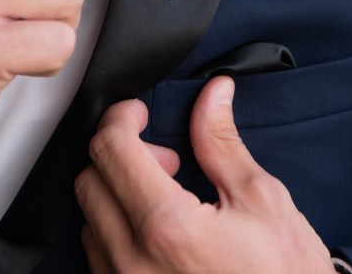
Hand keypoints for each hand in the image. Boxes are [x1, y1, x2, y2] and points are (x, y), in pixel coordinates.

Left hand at [75, 77, 333, 273]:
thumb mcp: (262, 201)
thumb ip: (221, 143)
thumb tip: (212, 95)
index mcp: (168, 228)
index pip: (111, 149)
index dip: (122, 117)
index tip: (139, 113)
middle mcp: (134, 263)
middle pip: (90, 181)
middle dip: (121, 155)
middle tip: (166, 158)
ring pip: (89, 220)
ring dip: (117, 195)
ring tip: (167, 199)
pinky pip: (99, 258)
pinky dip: (117, 231)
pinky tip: (159, 232)